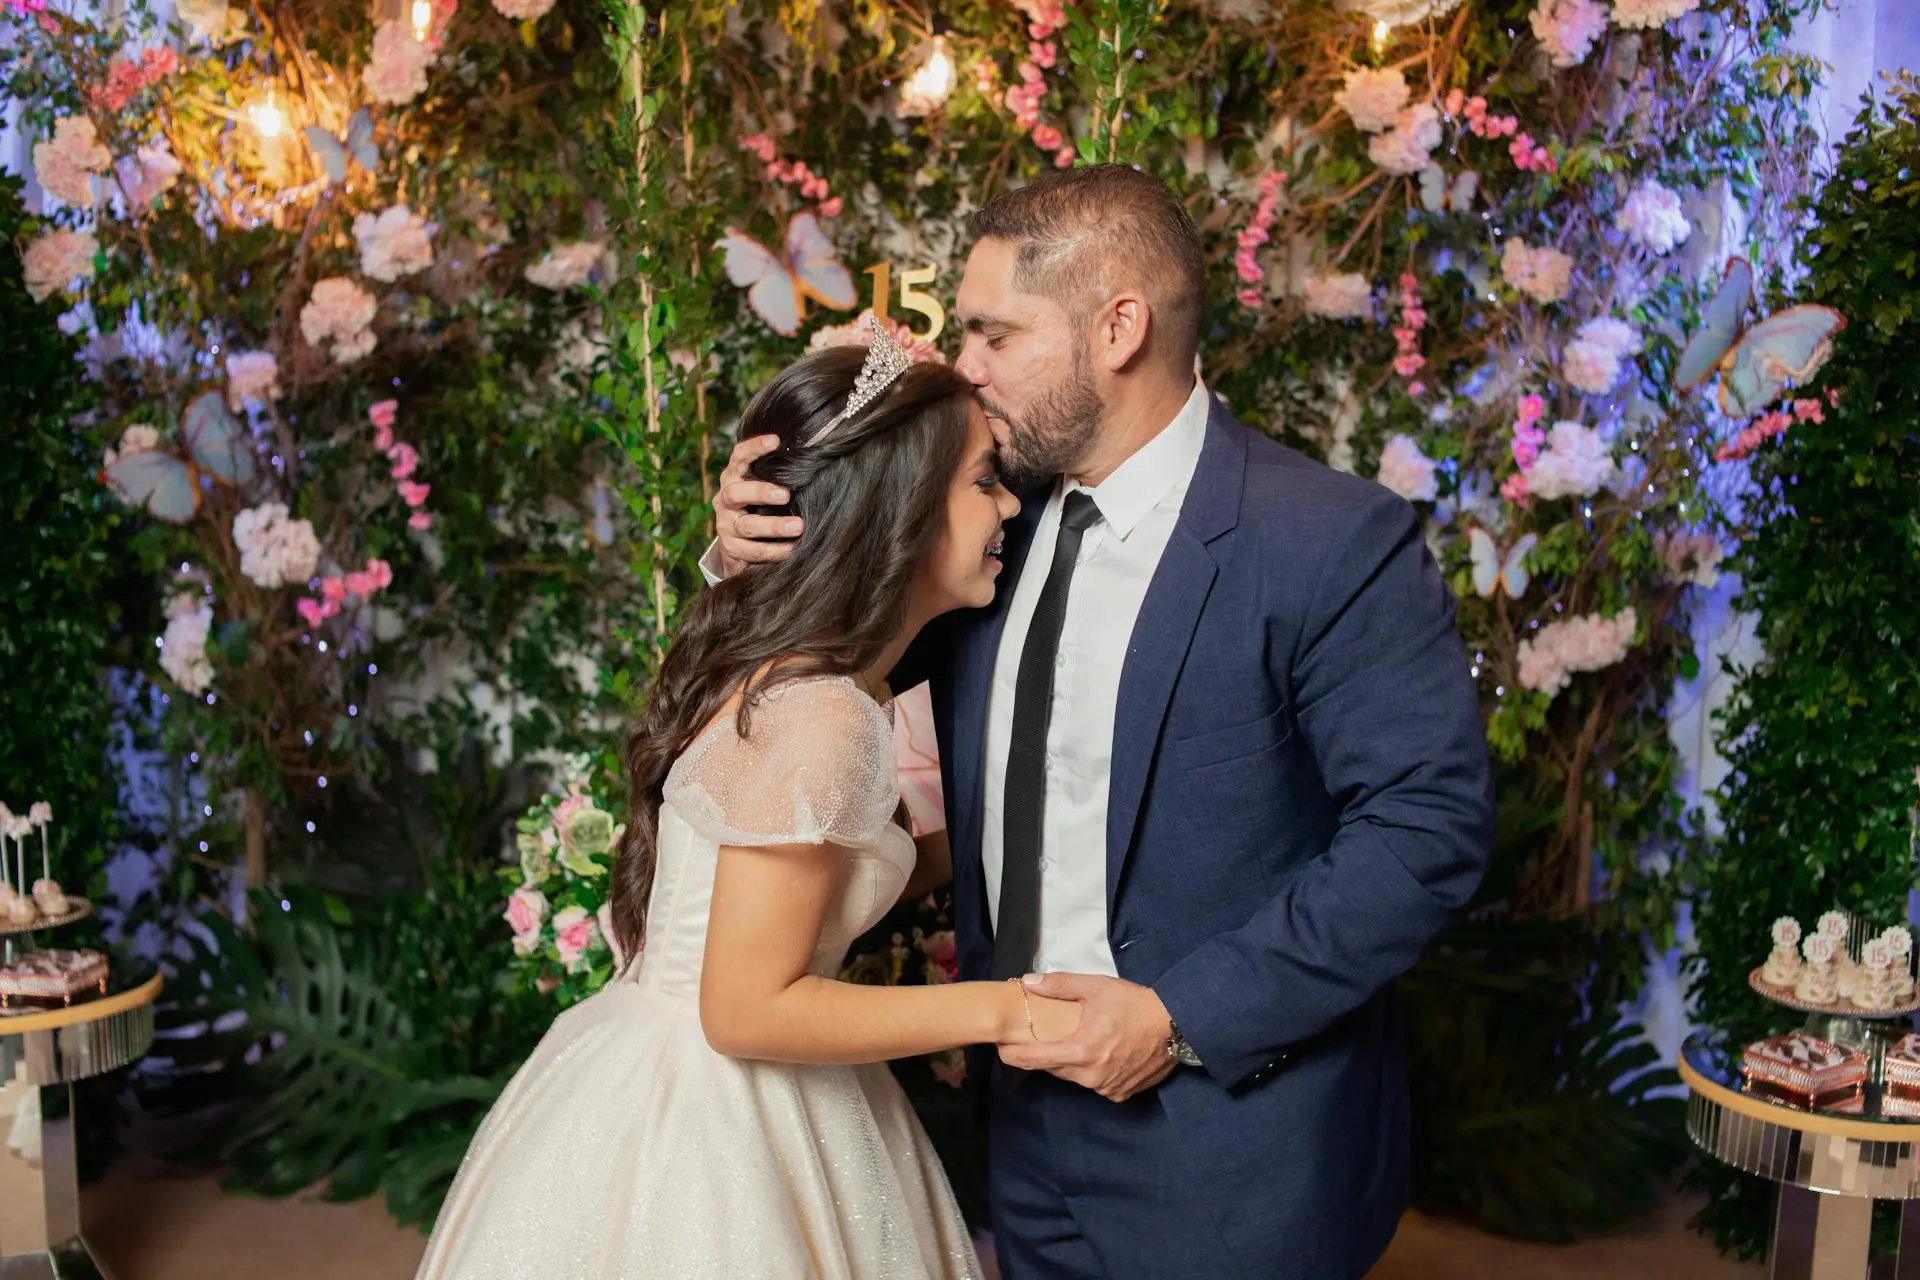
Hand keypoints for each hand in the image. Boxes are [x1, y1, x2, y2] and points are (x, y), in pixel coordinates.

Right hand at [715, 434, 803, 575]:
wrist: (740, 546)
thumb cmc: (760, 507)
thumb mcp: (764, 488)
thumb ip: (778, 476)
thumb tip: (814, 458)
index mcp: (734, 477)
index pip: (739, 457)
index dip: (754, 447)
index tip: (776, 440)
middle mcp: (726, 499)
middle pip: (737, 492)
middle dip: (761, 492)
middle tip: (785, 495)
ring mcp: (726, 524)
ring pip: (747, 525)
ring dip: (773, 526)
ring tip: (798, 526)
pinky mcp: (731, 548)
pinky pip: (752, 551)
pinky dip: (774, 550)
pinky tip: (792, 549)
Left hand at [997, 973, 1176, 1102]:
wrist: (1175, 1025)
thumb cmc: (1136, 1005)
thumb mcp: (1095, 987)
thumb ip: (1059, 985)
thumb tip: (1029, 983)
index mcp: (1080, 1051)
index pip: (1034, 1060)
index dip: (1013, 1055)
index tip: (1002, 1050)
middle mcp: (1091, 1076)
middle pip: (1055, 1068)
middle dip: (1049, 1053)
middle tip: (1053, 1035)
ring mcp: (1107, 1088)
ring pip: (1076, 1077)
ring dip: (1074, 1062)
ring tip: (1086, 1040)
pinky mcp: (1121, 1093)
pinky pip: (1097, 1085)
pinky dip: (1096, 1072)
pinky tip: (1106, 1054)